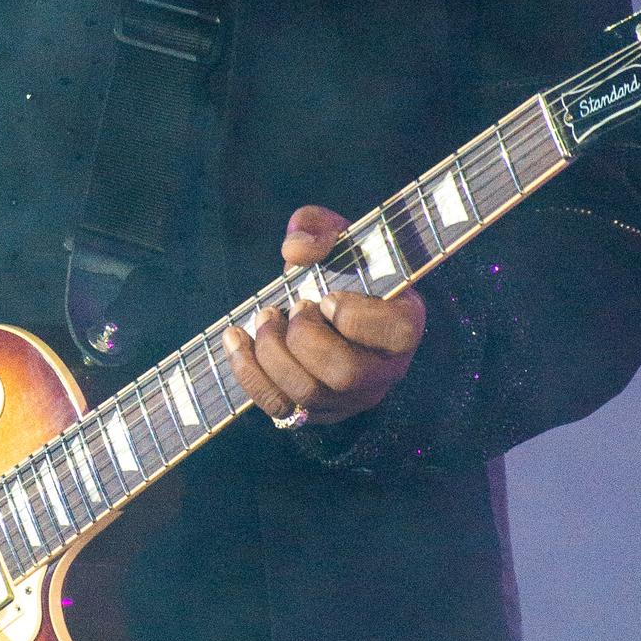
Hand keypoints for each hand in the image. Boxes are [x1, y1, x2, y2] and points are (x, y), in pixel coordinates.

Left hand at [222, 204, 424, 428]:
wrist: (327, 300)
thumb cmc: (339, 268)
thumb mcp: (333, 235)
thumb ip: (316, 228)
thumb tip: (296, 252)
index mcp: (404, 325)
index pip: (395, 332)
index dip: (352, 315)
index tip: (324, 296)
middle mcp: (385, 371)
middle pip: (345, 373)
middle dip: (303, 338)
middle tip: (289, 307)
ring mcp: (352, 398)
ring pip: (308, 395)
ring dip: (271, 355)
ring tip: (260, 319)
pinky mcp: (318, 412)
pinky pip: (280, 408)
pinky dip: (250, 375)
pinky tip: (236, 342)